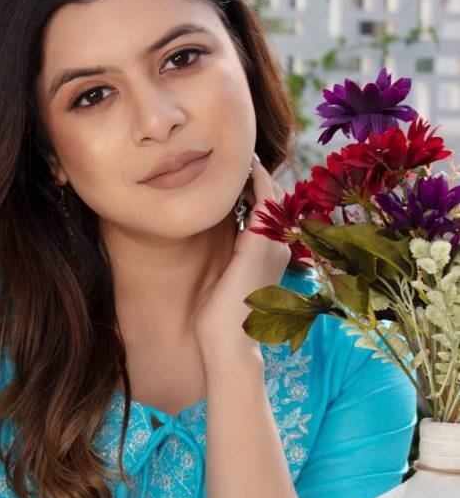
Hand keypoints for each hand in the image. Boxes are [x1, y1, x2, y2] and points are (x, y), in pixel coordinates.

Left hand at [192, 154, 290, 363]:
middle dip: (259, 176)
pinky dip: (254, 180)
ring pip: (272, 194)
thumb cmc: (222, 319)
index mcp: (273, 256)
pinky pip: (262, 200)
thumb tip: (217, 241)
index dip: (258, 189)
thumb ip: (231, 256)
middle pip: (276, 198)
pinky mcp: (259, 243)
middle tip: (239, 153)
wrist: (226, 344)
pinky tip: (241, 166)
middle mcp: (280, 248)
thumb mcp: (228, 280)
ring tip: (239, 153)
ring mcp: (274, 245)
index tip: (239, 170)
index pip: (271, 212)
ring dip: (257, 173)